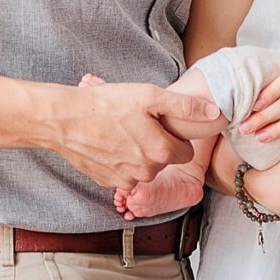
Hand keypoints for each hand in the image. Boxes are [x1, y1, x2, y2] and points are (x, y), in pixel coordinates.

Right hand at [57, 79, 219, 195]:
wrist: (64, 120)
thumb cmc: (106, 105)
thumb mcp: (149, 96)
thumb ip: (185, 107)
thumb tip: (215, 112)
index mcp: (161, 152)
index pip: (185, 152)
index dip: (174, 136)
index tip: (158, 124)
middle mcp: (146, 172)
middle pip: (164, 161)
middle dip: (156, 145)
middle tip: (136, 124)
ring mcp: (126, 181)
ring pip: (144, 169)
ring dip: (138, 155)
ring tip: (120, 133)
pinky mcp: (108, 183)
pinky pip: (124, 175)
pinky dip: (120, 162)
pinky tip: (108, 144)